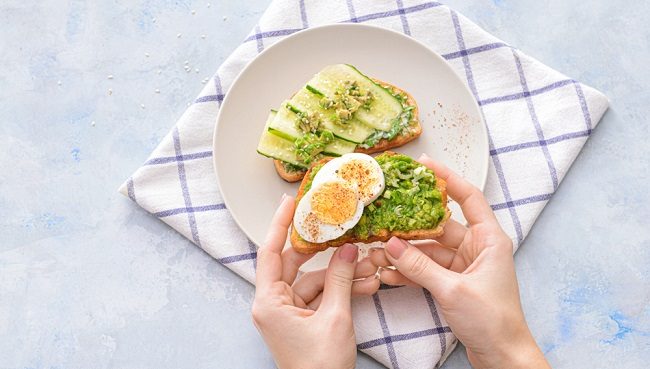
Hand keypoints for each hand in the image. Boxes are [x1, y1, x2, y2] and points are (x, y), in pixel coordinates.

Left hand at [252, 194, 379, 368]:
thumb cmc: (319, 367)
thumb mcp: (335, 318)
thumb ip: (341, 280)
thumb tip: (347, 250)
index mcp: (268, 302)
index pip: (270, 252)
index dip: (279, 224)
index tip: (290, 202)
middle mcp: (273, 304)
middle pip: (296, 264)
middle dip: (325, 252)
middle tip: (338, 229)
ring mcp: (288, 313)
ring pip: (314, 281)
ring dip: (341, 275)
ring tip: (367, 266)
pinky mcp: (303, 321)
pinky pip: (321, 296)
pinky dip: (341, 291)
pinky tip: (365, 285)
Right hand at [370, 154, 549, 368]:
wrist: (502, 356)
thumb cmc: (492, 320)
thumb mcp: (452, 289)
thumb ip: (419, 266)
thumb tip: (392, 245)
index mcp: (489, 240)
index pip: (468, 198)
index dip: (447, 178)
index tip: (425, 164)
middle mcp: (477, 248)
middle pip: (440, 226)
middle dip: (411, 226)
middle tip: (386, 215)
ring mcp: (464, 265)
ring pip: (429, 250)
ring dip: (405, 254)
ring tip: (379, 252)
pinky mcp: (454, 282)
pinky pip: (427, 269)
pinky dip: (409, 271)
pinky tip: (388, 274)